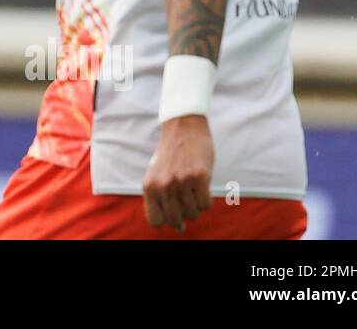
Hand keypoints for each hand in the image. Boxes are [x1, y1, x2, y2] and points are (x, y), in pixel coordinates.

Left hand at [142, 114, 214, 232]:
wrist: (183, 128)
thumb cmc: (171, 155)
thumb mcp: (156, 175)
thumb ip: (161, 200)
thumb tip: (178, 228)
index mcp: (149, 186)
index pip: (155, 221)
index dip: (167, 221)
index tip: (175, 214)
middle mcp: (163, 185)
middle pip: (176, 220)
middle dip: (184, 215)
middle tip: (188, 200)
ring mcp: (181, 181)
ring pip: (193, 213)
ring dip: (196, 206)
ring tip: (194, 189)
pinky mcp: (199, 177)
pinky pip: (206, 205)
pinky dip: (207, 200)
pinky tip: (203, 186)